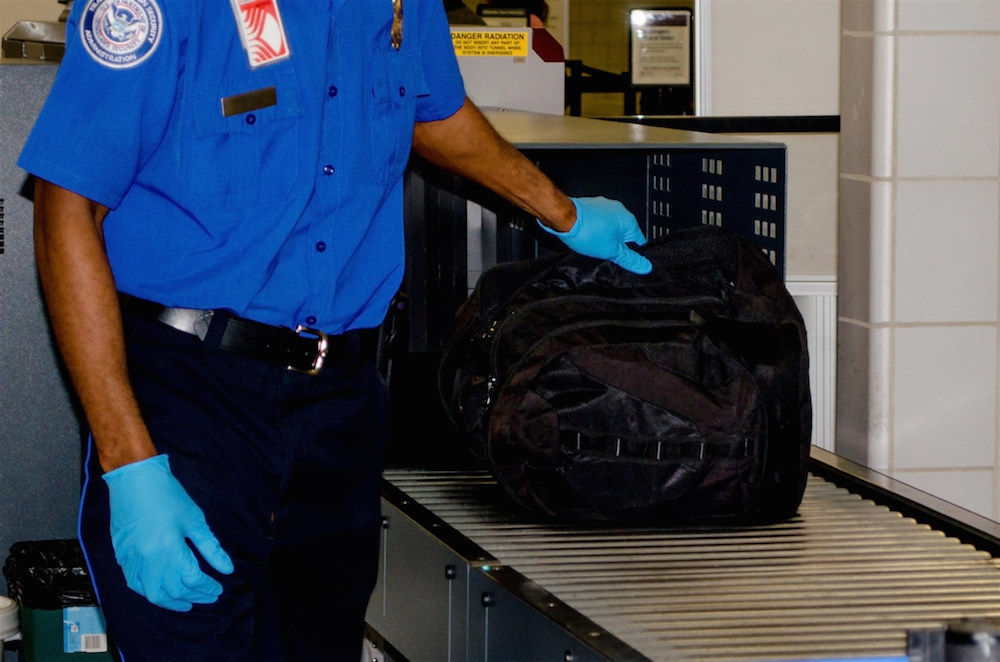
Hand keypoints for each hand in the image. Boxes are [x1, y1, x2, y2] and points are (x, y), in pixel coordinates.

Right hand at [102, 454, 233, 610]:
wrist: (134, 480)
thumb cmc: (169, 496)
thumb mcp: (195, 519)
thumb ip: (211, 548)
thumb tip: (227, 569)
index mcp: (169, 548)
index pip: (192, 580)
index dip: (207, 587)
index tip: (219, 588)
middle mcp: (149, 559)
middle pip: (173, 591)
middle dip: (194, 596)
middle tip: (208, 596)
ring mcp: (132, 560)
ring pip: (152, 593)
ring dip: (171, 601)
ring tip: (187, 602)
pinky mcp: (121, 557)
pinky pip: (135, 584)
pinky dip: (150, 592)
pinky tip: (161, 592)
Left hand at [538, 197, 652, 274]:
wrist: (564, 218)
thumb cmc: (586, 231)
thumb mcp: (612, 252)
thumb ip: (629, 260)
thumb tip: (645, 267)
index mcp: (629, 220)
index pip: (639, 241)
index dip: (632, 253)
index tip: (626, 260)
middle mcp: (619, 209)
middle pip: (623, 234)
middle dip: (616, 245)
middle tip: (606, 253)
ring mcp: (604, 206)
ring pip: (610, 227)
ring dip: (605, 237)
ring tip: (594, 244)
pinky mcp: (592, 205)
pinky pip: (598, 221)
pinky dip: (595, 229)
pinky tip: (588, 236)